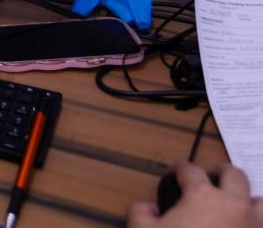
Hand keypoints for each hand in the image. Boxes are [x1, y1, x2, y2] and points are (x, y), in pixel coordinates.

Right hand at [128, 163, 262, 227]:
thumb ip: (140, 213)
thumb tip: (148, 207)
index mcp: (202, 196)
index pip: (190, 170)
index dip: (178, 169)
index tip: (173, 174)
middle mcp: (233, 205)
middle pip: (234, 174)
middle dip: (220, 172)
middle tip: (209, 179)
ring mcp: (253, 227)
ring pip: (260, 202)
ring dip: (247, 200)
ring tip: (234, 208)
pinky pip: (262, 227)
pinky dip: (254, 226)